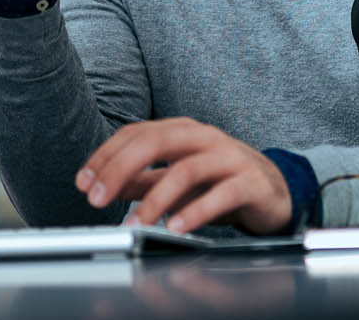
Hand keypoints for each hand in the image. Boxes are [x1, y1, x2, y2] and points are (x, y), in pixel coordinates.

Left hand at [76, 118, 291, 234]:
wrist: (275, 190)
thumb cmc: (221, 180)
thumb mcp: (176, 179)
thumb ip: (143, 180)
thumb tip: (107, 184)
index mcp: (182, 130)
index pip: (136, 134)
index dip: (106, 156)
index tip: (83, 182)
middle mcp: (204, 137)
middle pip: (155, 142)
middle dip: (120, 170)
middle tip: (96, 198)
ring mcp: (229, 156)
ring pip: (186, 170)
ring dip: (155, 200)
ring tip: (136, 224)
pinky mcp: (250, 181)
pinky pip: (221, 194)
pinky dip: (196, 211)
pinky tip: (177, 228)